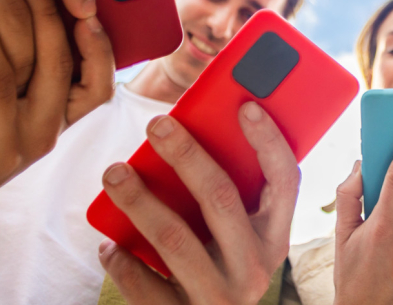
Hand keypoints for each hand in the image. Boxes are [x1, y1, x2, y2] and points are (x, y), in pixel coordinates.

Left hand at [97, 102, 298, 304]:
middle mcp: (254, 268)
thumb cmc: (217, 268)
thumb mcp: (238, 236)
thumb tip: (197, 126)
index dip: (269, 141)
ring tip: (114, 173)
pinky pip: (147, 288)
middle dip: (187, 155)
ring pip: (176, 239)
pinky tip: (109, 243)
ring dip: (140, 200)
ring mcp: (220, 297)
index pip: (284, 181)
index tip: (246, 106)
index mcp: (274, 238)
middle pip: (222, 199)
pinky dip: (123, 262)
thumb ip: (231, 191)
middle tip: (157, 125)